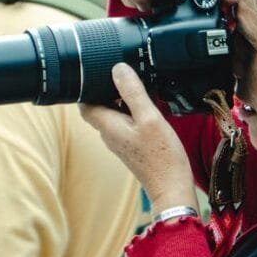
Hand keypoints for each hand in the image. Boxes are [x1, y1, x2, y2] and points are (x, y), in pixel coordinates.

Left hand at [79, 64, 197, 212]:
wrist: (172, 188)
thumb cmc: (162, 157)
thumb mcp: (149, 118)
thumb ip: (133, 92)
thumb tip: (118, 69)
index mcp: (108, 126)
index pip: (84, 104)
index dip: (86, 86)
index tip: (97, 71)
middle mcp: (109, 135)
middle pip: (98, 107)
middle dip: (105, 90)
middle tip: (121, 75)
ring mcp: (120, 142)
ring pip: (113, 114)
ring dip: (120, 100)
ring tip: (137, 86)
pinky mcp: (132, 146)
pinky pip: (125, 123)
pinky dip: (131, 111)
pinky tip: (147, 106)